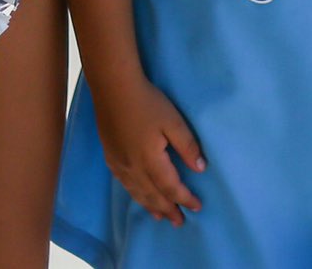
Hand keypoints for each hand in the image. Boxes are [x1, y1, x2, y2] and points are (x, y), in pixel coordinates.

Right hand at [92, 74, 206, 226]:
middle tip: (180, 222)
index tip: (197, 207)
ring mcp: (119, 164)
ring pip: (137, 193)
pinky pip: (125, 184)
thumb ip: (187, 146)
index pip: (171, 187)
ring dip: (151, 206)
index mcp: (150, 161)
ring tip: (161, 216)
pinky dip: (135, 195)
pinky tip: (138, 195)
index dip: (184, 198)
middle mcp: (133, 168)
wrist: (113, 89)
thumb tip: (200, 169)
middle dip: (168, 209)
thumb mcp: (173, 121)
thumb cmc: (147, 103)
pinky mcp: (110, 157)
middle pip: (153, 196)